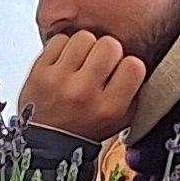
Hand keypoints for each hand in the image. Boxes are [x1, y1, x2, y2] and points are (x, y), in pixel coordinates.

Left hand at [15, 28, 148, 141]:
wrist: (46, 143)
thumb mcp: (120, 121)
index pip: (134, 65)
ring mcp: (59, 80)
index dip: (129, 66)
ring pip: (84, 37)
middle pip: (110, 45)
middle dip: (108, 52)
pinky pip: (59, 40)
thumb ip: (134, 93)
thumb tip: (140, 63)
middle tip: (101, 65)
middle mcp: (84, 93)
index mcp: (109, 108)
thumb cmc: (85, 129)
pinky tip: (65, 62)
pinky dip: (64, 48)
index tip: (122, 72)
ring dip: (86, 47)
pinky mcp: (39, 71)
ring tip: (82, 62)